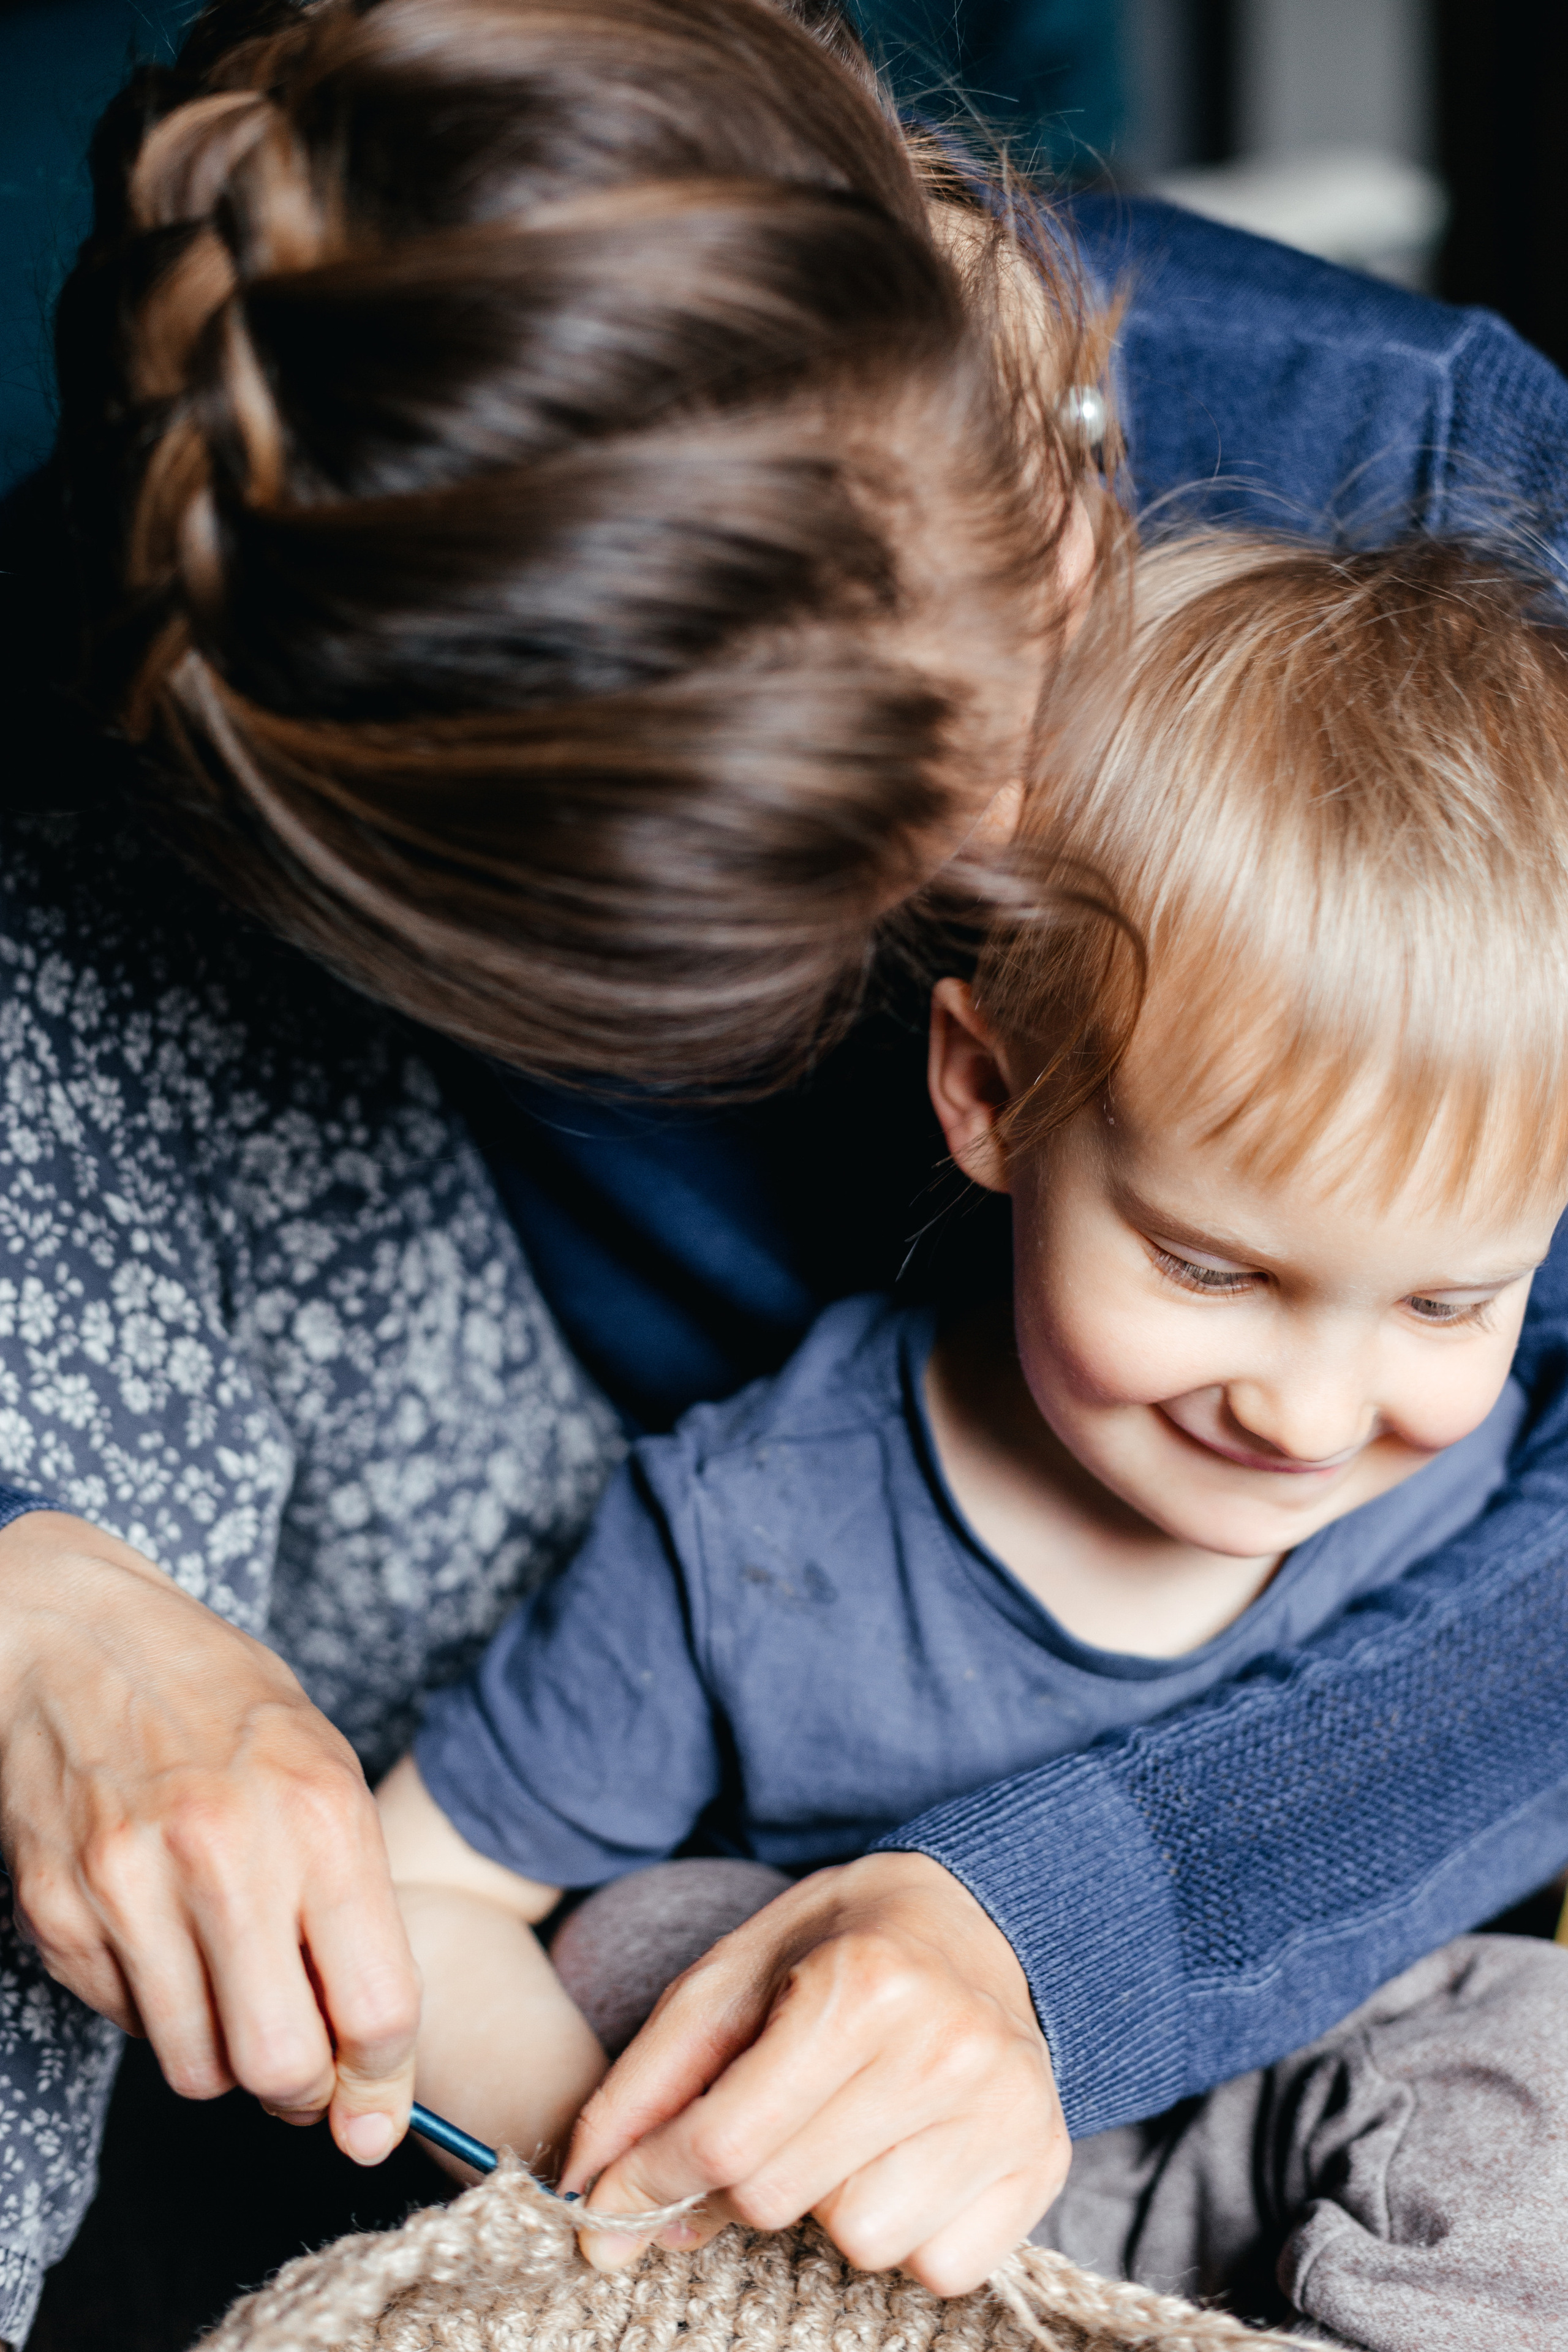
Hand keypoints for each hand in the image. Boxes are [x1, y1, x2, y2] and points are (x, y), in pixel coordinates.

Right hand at [0, 1512, 419, 2164]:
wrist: (80, 1641)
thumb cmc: (223, 1705)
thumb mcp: (324, 1771)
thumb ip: (356, 1906)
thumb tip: (371, 2054)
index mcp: (319, 1813)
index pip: (378, 2006)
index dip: (385, 2080)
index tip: (377, 2104)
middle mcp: (226, 1852)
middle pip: (282, 2064)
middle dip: (303, 2093)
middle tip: (304, 2072)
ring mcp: (130, 1885)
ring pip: (197, 2067)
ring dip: (227, 2058)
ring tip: (233, 1989)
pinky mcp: (58, 1911)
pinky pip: (127, 2024)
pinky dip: (158, 2010)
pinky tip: (164, 1939)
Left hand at [558, 1851, 1067, 2295]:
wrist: (979, 1918)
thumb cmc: (842, 1943)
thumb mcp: (732, 1974)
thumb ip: (650, 2082)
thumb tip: (588, 2198)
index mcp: (863, 1985)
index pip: (725, 2141)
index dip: (647, 2179)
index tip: (612, 2194)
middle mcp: (945, 2051)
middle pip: (783, 2199)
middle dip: (738, 2183)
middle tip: (755, 2129)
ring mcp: (1006, 2112)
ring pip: (864, 2245)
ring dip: (828, 2206)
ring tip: (843, 2132)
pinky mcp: (1043, 2163)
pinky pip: (940, 2268)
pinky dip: (906, 2231)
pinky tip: (904, 2158)